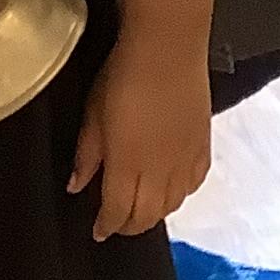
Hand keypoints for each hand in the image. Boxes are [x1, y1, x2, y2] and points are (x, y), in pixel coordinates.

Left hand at [68, 24, 211, 242]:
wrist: (168, 49)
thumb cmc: (123, 76)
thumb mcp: (93, 114)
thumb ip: (86, 154)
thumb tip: (76, 185)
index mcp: (126, 165)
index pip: (117, 211)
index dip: (106, 225)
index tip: (98, 231)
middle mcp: (159, 172)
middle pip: (147, 216)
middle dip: (129, 226)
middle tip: (117, 224)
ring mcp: (185, 160)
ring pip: (172, 205)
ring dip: (155, 213)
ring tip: (141, 209)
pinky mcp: (203, 146)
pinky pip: (195, 184)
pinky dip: (181, 194)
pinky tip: (173, 189)